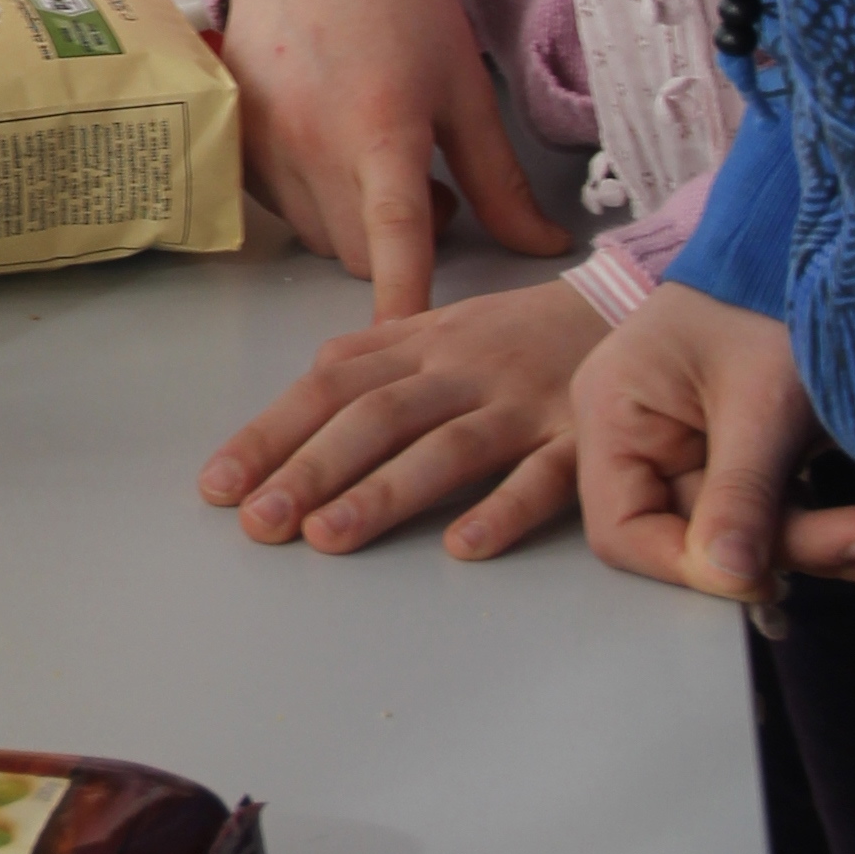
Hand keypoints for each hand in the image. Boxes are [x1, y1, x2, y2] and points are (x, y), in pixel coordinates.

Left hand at [200, 271, 599, 558]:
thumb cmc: (521, 331)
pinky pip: (541, 478)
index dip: (273, 433)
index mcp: (420, 346)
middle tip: (260, 522)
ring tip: (327, 538)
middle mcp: (460, 372)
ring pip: (445, 447)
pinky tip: (462, 547)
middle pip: (376, 417)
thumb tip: (304, 384)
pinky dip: (501, 510)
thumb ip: (373, 354)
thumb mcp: (441, 326)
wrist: (634, 306)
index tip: (221, 485)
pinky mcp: (578, 439)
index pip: (331, 387)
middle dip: (311, 469)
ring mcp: (520, 405)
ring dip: (383, 493)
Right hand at [217, 0, 570, 316]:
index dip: (405, 303)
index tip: (408, 349)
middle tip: (426, 182)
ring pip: (317, 235)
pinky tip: (326, 145)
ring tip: (374, 156)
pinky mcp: (233, 137)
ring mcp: (263, 142)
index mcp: (382, 128)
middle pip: (359, 254)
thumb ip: (500, 177)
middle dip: (398, 244)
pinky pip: (278, 205)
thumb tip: (547, 246)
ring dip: (352, 222)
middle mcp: (311, 143)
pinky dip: (310, 198)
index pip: (397, 240)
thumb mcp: (464, 83)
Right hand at [572, 288, 854, 609]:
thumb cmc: (766, 296)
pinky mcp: (746, 454)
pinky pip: (775, 511)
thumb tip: (731, 580)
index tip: (760, 576)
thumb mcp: (759, 400)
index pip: (623, 530)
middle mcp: (643, 440)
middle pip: (696, 535)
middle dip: (781, 548)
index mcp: (615, 417)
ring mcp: (696, 449)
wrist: (816, 239)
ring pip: (746, 531)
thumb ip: (740, 494)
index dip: (686, 566)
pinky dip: (823, 525)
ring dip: (814, 542)